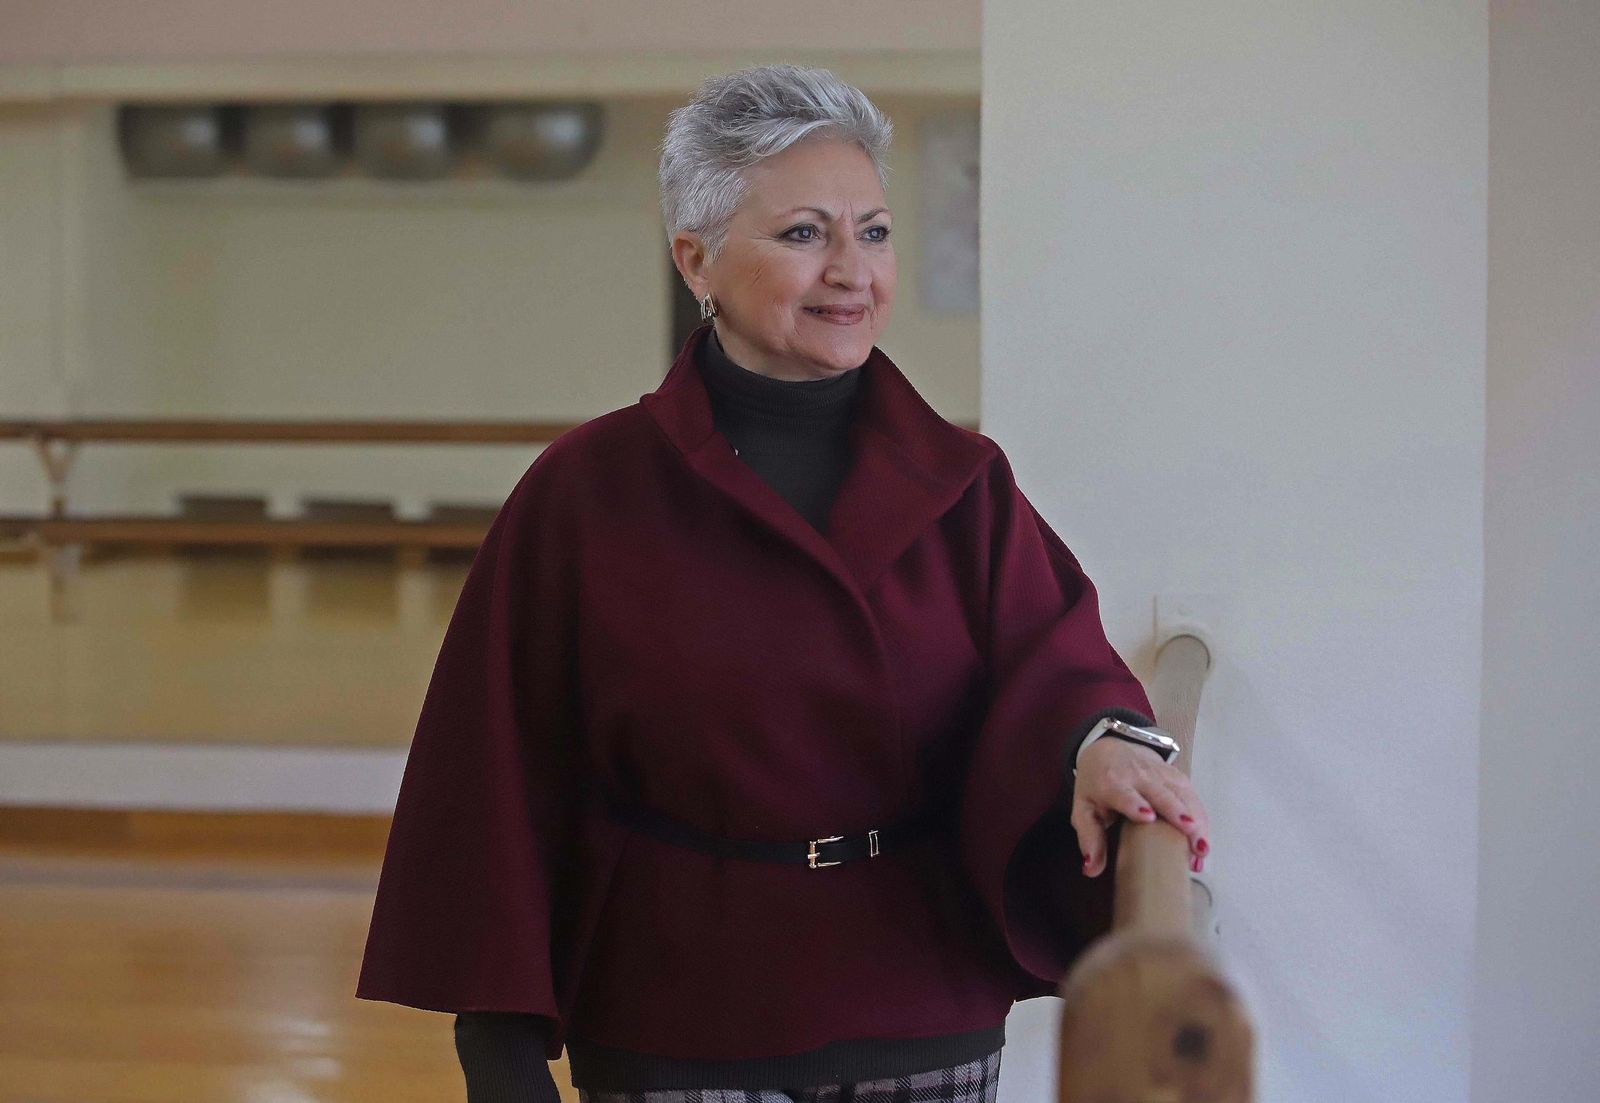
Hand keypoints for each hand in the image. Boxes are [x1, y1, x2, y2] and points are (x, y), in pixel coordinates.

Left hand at [1070, 736, 1209, 877]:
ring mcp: (1160, 773)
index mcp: (1112, 783)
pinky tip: (1203, 841)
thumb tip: (1092, 869)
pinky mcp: (1176, 775)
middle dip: (1179, 815)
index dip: (1136, 804)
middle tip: (1192, 839)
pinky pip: (1192, 796)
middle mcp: (1138, 775)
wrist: (1109, 751)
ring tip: (1202, 849)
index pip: (1125, 793)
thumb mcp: (1084, 809)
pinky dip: (1201, 819)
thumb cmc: (1097, 785)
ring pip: (1183, 795)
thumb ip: (1089, 838)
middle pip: (1163, 794)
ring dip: (1197, 821)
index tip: (1147, 817)